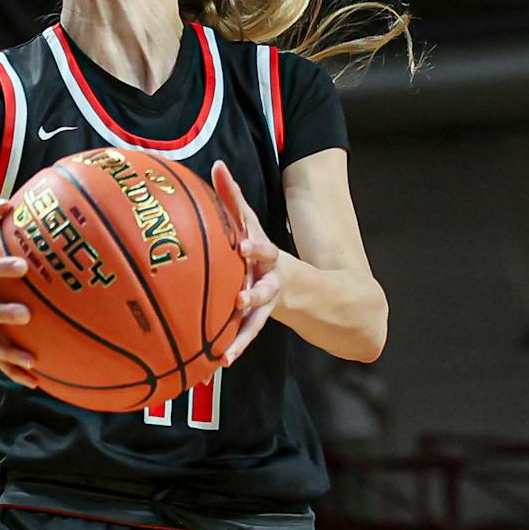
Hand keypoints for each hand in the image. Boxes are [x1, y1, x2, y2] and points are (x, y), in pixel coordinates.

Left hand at [215, 162, 284, 366]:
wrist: (311, 289)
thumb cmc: (262, 250)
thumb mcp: (254, 225)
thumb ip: (234, 197)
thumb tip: (217, 164)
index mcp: (267, 256)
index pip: (262, 249)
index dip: (255, 247)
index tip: (243, 246)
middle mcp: (270, 281)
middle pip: (265, 289)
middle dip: (255, 296)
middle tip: (241, 301)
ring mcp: (267, 305)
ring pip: (256, 322)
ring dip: (242, 337)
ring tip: (227, 354)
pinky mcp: (258, 322)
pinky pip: (244, 337)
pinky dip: (234, 349)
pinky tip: (219, 365)